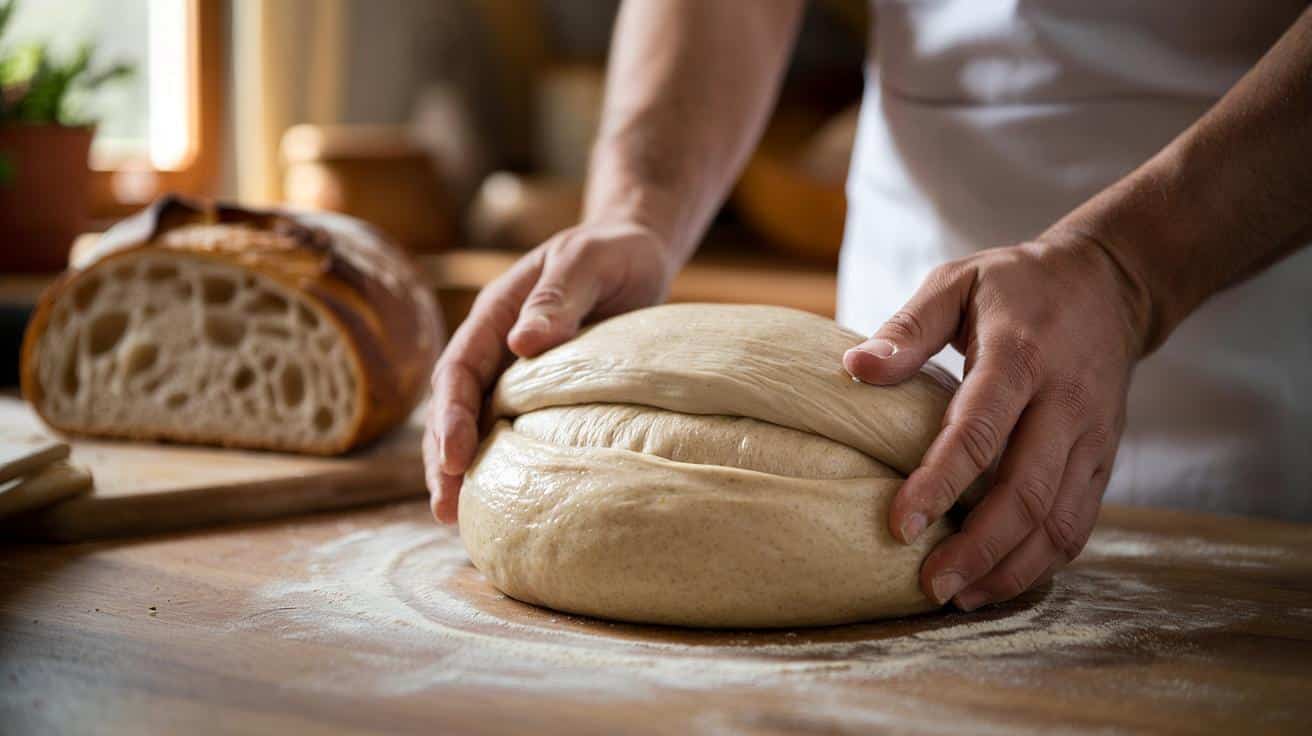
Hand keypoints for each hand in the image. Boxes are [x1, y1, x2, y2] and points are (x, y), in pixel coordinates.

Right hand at [424, 222, 673, 522]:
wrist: (636, 253)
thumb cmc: (612, 252)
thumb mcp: (587, 261)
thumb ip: (558, 296)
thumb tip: (522, 344)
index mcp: (495, 316)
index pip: (459, 369)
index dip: (450, 415)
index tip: (454, 457)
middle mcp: (496, 349)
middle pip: (454, 407)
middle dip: (443, 458)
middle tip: (445, 508)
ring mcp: (515, 374)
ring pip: (476, 426)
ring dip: (464, 470)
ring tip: (457, 519)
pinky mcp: (542, 394)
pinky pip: (513, 431)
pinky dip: (502, 465)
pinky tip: (505, 504)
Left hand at [843, 234, 1146, 610]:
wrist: (1110, 283)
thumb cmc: (1017, 285)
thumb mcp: (958, 281)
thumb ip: (908, 327)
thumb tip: (854, 369)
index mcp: (1021, 356)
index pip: (981, 430)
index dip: (940, 482)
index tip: (900, 524)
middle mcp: (1065, 402)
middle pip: (1026, 491)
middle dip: (977, 547)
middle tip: (929, 584)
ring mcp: (1092, 436)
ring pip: (1060, 520)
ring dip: (1011, 568)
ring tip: (959, 597)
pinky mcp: (1105, 458)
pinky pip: (1079, 522)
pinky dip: (1042, 562)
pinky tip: (998, 581)